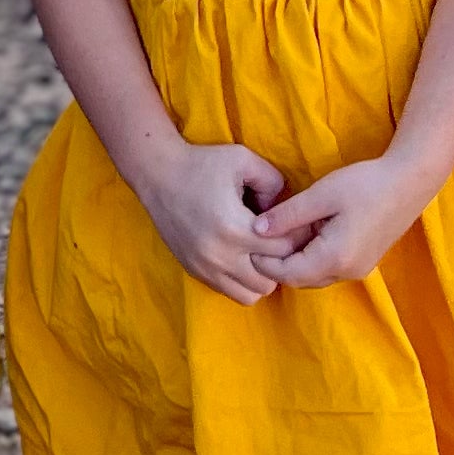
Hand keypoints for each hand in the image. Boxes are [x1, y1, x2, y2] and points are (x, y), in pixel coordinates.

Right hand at [137, 135, 295, 304]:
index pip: (283, 249)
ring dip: (260, 276)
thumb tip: (285, 209)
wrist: (158, 175)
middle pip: (271, 279)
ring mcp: (206, 268)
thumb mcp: (244, 159)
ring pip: (251, 294)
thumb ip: (274, 182)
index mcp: (236, 228)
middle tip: (276, 240)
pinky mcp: (195, 272)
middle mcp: (221, 256)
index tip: (294, 226)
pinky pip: (229, 292)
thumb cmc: (202, 164)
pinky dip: (240, 281)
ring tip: (257, 253)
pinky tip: (239, 257)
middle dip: (278, 260)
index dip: (295, 237)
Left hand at [258, 153, 444, 287]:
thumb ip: (287, 215)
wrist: (409, 182)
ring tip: (277, 236)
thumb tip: (256, 230)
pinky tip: (303, 234)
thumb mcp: (321, 195)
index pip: (288, 274)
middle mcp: (347, 272)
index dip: (264, 263)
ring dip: (294, 261)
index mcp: (334, 258)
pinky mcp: (363, 261)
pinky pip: (328, 268)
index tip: (245, 245)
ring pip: (314, 275)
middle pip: (300, 279)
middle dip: (277, 265)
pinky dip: (310, 257)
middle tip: (255, 242)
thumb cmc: (364, 185)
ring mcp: (358, 269)